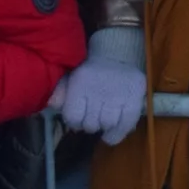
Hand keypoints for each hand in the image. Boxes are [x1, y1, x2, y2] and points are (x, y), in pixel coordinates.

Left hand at [52, 27, 147, 146]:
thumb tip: (53, 104)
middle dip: (90, 124)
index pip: (73, 116)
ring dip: (104, 127)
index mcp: (80, 83)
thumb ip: (59, 92)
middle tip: (93, 117)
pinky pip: (126, 123)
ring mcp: (118, 94)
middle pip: (90, 123)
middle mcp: (99, 89)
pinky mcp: (135, 96)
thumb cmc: (90, 72)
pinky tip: (112, 133)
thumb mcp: (70, 78)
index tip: (78, 118)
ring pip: (107, 124)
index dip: (74, 122)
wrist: (116, 55)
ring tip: (104, 121)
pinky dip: (118, 133)